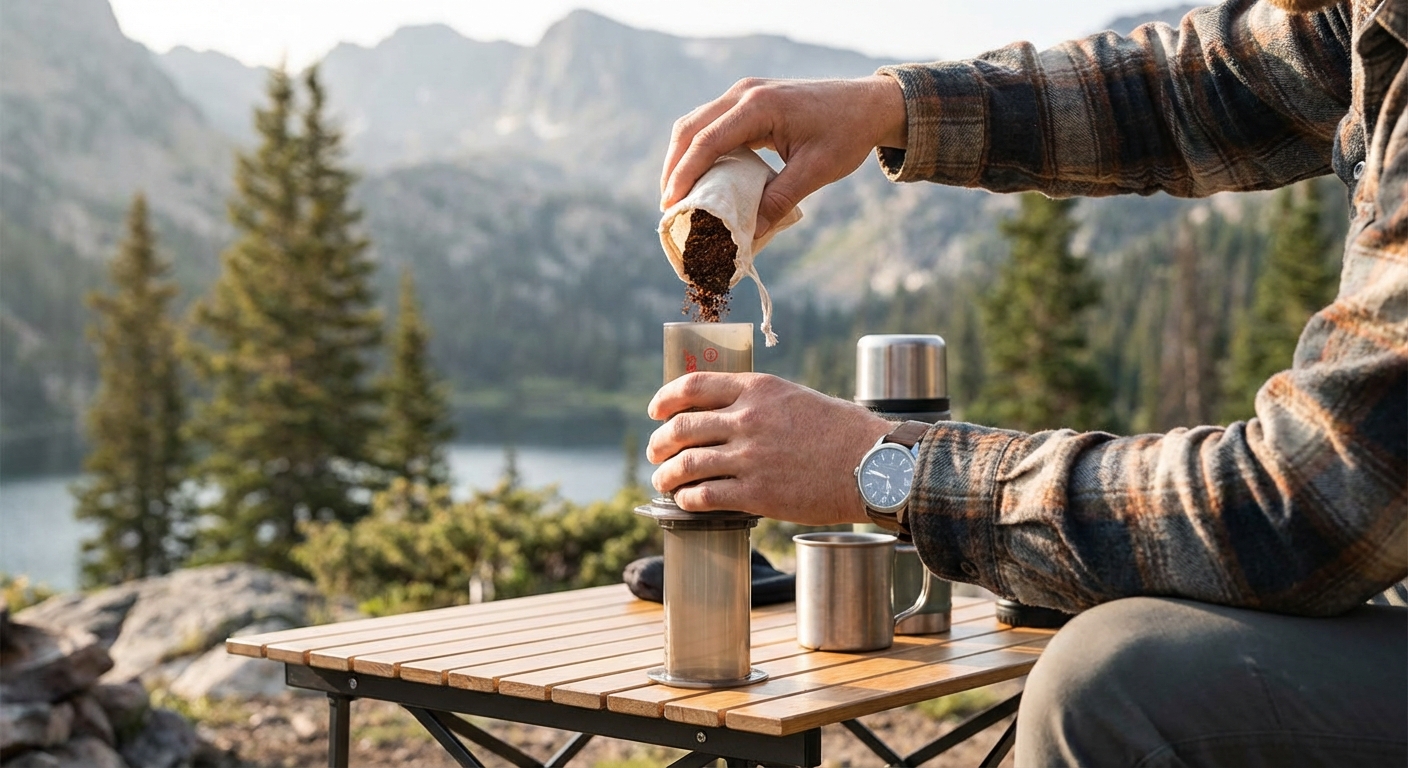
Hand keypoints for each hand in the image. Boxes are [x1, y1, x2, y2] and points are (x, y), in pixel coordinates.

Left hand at [646, 372, 893, 525]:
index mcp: (758, 389)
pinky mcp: (757, 493)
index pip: (693, 386)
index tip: (655, 411)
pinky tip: (687, 501)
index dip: (665, 399)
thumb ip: (760, 403)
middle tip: (655, 453)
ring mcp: (750, 457)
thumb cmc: (844, 433)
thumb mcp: (797, 399)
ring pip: (687, 464)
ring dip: (667, 475)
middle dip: (660, 443)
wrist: (874, 466)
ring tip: (663, 481)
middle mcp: (748, 419)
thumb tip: (727, 417)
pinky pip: (705, 496)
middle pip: (682, 428)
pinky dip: (688, 499)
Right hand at [660, 76, 906, 237]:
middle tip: (668, 206)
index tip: (670, 205)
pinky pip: (713, 124)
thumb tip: (748, 234)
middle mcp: (744, 93)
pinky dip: (701, 150)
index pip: (706, 140)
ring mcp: (745, 93)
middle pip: (690, 127)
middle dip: (673, 167)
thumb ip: (778, 200)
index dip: (683, 174)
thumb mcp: (815, 172)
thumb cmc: (846, 134)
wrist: (868, 104)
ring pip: (697, 123)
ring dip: (683, 157)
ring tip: (678, 195)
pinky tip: (701, 177)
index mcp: (759, 106)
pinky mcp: (749, 100)